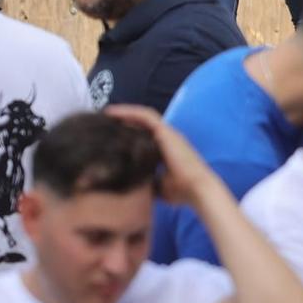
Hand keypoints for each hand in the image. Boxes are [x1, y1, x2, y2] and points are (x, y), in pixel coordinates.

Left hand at [103, 105, 220, 205]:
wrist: (197, 189)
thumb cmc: (181, 191)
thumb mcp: (157, 186)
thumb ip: (145, 181)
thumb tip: (128, 187)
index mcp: (166, 149)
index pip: (145, 134)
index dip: (129, 131)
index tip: (110, 134)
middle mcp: (168, 137)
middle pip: (143, 122)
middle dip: (125, 119)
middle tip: (104, 121)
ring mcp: (168, 133)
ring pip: (143, 115)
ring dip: (125, 112)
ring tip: (107, 112)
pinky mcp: (166, 131)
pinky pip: (146, 116)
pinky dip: (129, 112)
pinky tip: (113, 112)